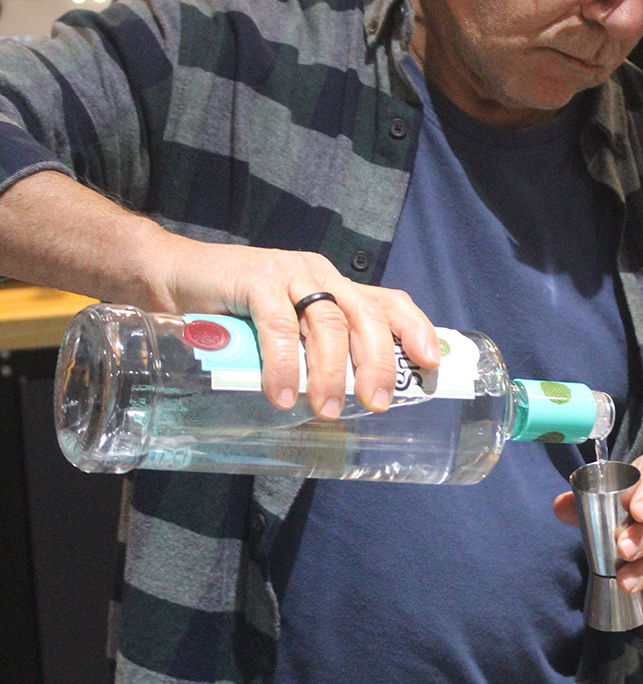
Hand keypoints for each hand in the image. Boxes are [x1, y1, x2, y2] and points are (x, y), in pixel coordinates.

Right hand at [158, 237, 439, 418]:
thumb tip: (340, 406)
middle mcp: (320, 276)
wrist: (171, 278)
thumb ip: (310, 353)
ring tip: (324, 409)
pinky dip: (283, 363)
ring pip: (327, 323)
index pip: (388, 301)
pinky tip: (281, 394)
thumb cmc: (232, 314)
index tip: (431, 363)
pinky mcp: (256, 279)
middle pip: (365, 317)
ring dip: (329, 372)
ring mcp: (289, 274)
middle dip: (377, 363)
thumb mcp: (283, 332)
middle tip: (376, 403)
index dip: (415, 329)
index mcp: (335, 288)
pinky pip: (279, 325)